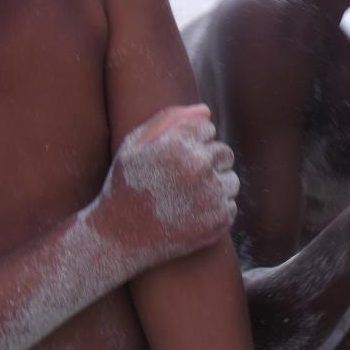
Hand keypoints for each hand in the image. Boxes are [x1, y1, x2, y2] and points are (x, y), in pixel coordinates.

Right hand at [98, 104, 238, 266]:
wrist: (118, 238)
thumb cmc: (125, 186)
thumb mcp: (134, 146)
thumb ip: (169, 119)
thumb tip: (206, 111)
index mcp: (177, 143)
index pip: (207, 128)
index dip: (188, 143)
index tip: (172, 160)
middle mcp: (197, 166)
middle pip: (224, 152)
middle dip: (206, 163)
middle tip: (179, 181)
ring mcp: (210, 195)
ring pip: (231, 180)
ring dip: (214, 187)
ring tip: (184, 199)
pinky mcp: (218, 220)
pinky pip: (230, 206)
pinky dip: (214, 211)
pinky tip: (189, 216)